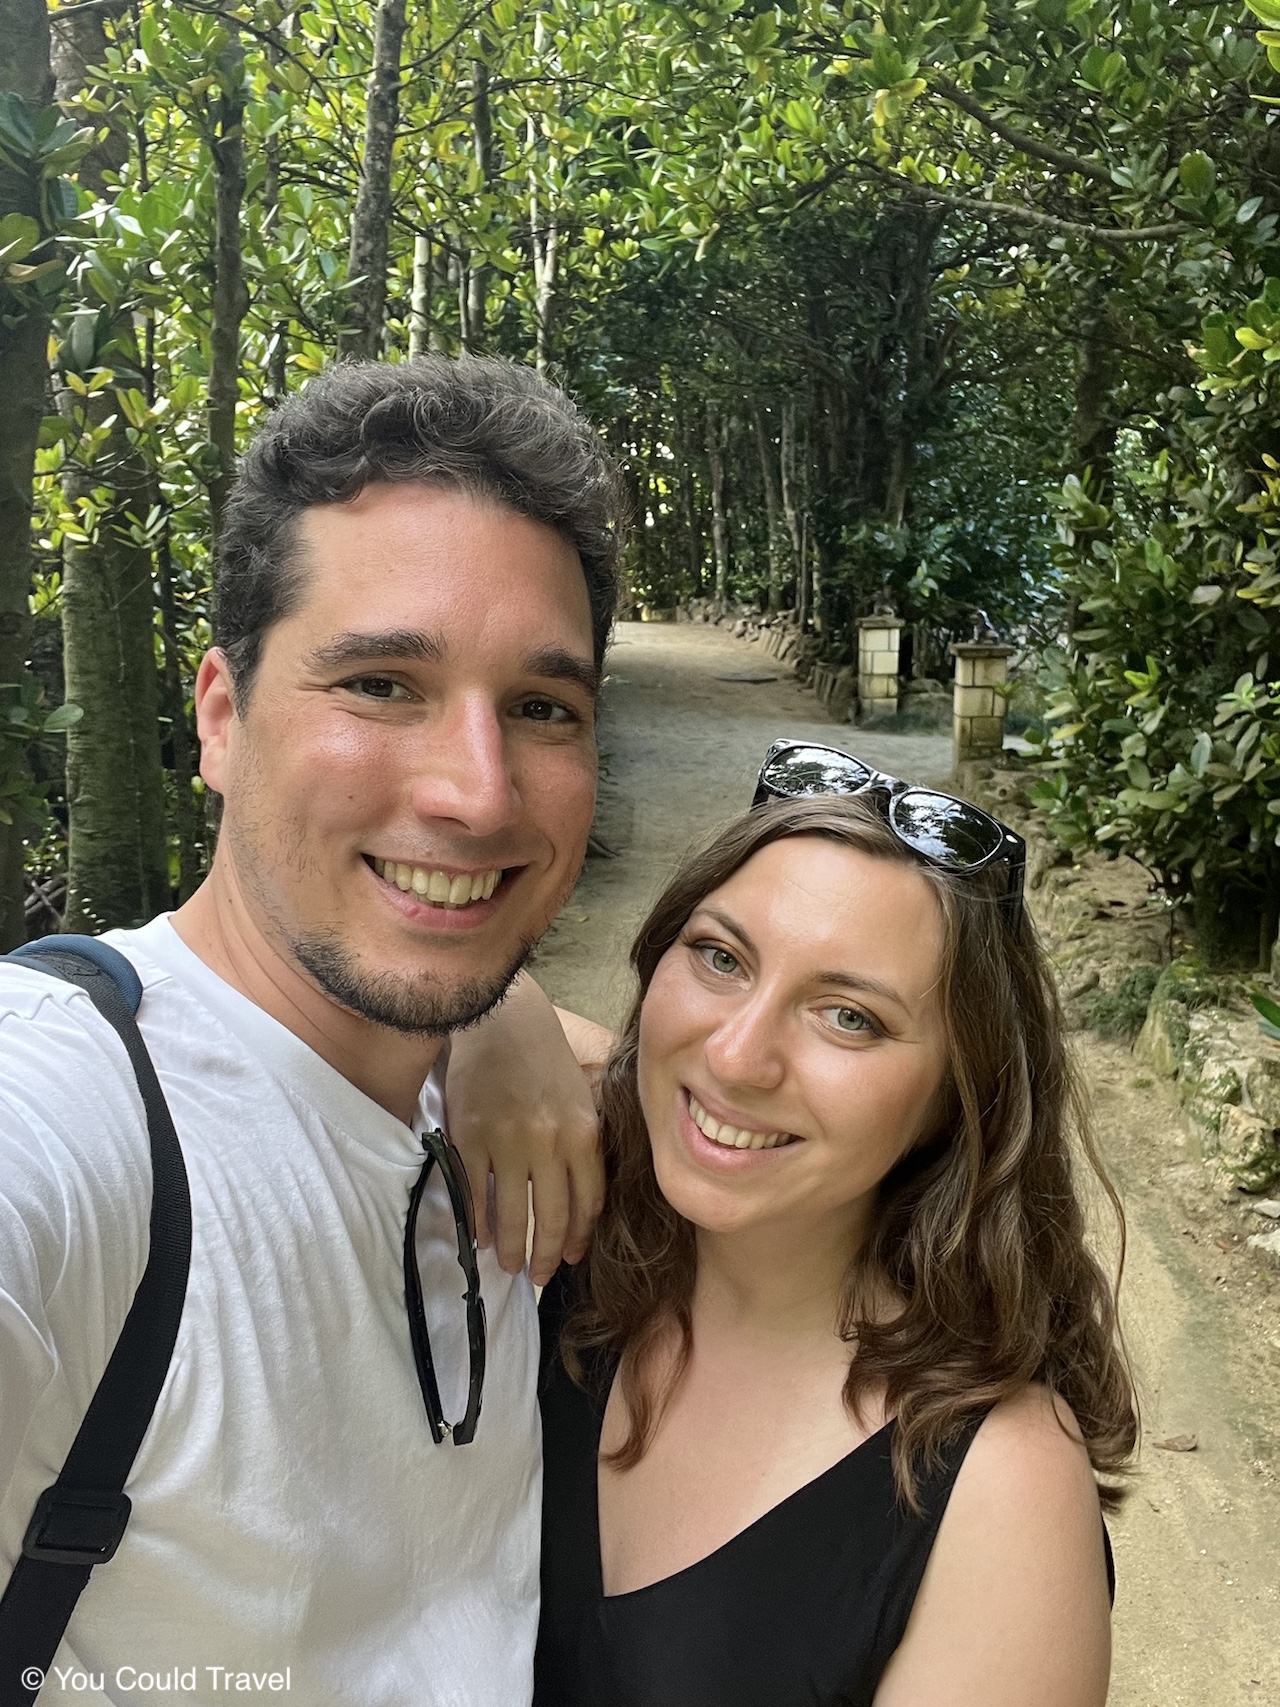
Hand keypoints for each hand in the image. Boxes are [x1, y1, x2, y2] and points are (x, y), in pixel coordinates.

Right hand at [443, 972, 611, 1285]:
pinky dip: (479, 1223)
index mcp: (584, 1131)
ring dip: (513, 1249)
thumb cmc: (544, 1057)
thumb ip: (585, 1143)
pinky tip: (482, 1238)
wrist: (502, 1018)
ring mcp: (507, 1141)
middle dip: (546, 1255)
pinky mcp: (469, 1137)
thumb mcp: (581, 1096)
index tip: (570, 1256)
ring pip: (513, 1214)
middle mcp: (549, 1141)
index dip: (578, 1236)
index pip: (587, 1201)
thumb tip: (583, 1199)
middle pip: (551, 1216)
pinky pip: (476, 1194)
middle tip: (539, 1276)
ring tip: (511, 1266)